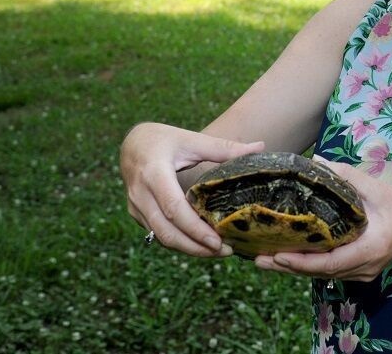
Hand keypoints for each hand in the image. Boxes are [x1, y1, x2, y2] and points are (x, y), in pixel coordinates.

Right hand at [120, 122, 263, 256]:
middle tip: (224, 251)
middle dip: (195, 246)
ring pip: (161, 237)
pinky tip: (201, 244)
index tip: (217, 241)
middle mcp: (140, 193)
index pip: (173, 208)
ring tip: (217, 252)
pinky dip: (179, 242)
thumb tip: (260, 146)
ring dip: (189, 249)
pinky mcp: (136, 214)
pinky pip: (158, 234)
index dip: (194, 228)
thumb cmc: (164, 139)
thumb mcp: (192, 139)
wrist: (132, 143)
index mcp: (154, 173)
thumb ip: (224, 148)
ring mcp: (135, 206)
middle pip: (166, 231)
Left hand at [253, 158, 391, 281]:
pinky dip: (308, 266)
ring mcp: (361, 273)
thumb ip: (345, 175)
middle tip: (258, 259)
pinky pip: (329, 271)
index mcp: (370, 248)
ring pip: (323, 275)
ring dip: (295, 268)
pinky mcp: (358, 271)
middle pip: (321, 273)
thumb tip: (314, 161)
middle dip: (289, 267)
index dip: (302, 262)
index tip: (278, 256)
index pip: (330, 262)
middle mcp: (364, 267)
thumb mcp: (375, 188)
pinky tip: (288, 258)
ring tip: (265, 259)